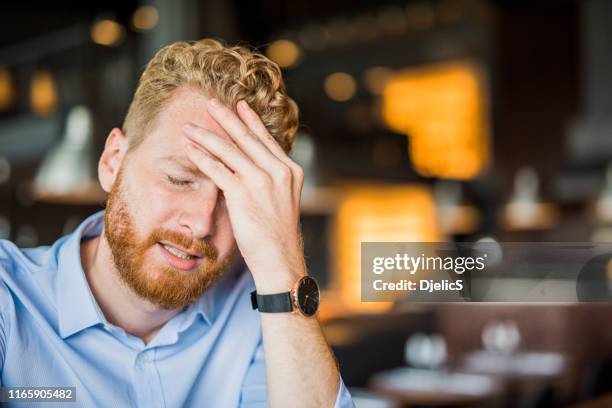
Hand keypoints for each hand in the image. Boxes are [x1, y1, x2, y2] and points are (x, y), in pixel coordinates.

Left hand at [183, 98, 305, 292]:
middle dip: (226, 118)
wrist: (280, 259)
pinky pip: (217, 169)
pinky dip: (201, 157)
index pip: (266, 139)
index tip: (239, 105)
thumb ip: (272, 180)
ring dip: (206, 135)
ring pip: (229, 150)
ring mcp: (261, 181)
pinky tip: (190, 149)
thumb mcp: (283, 200)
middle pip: (247, 138)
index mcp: (291, 171)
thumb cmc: (278, 234)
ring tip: (190, 126)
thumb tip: (253, 166)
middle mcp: (278, 171)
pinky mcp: (243, 193)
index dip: (251, 120)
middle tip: (211, 103)